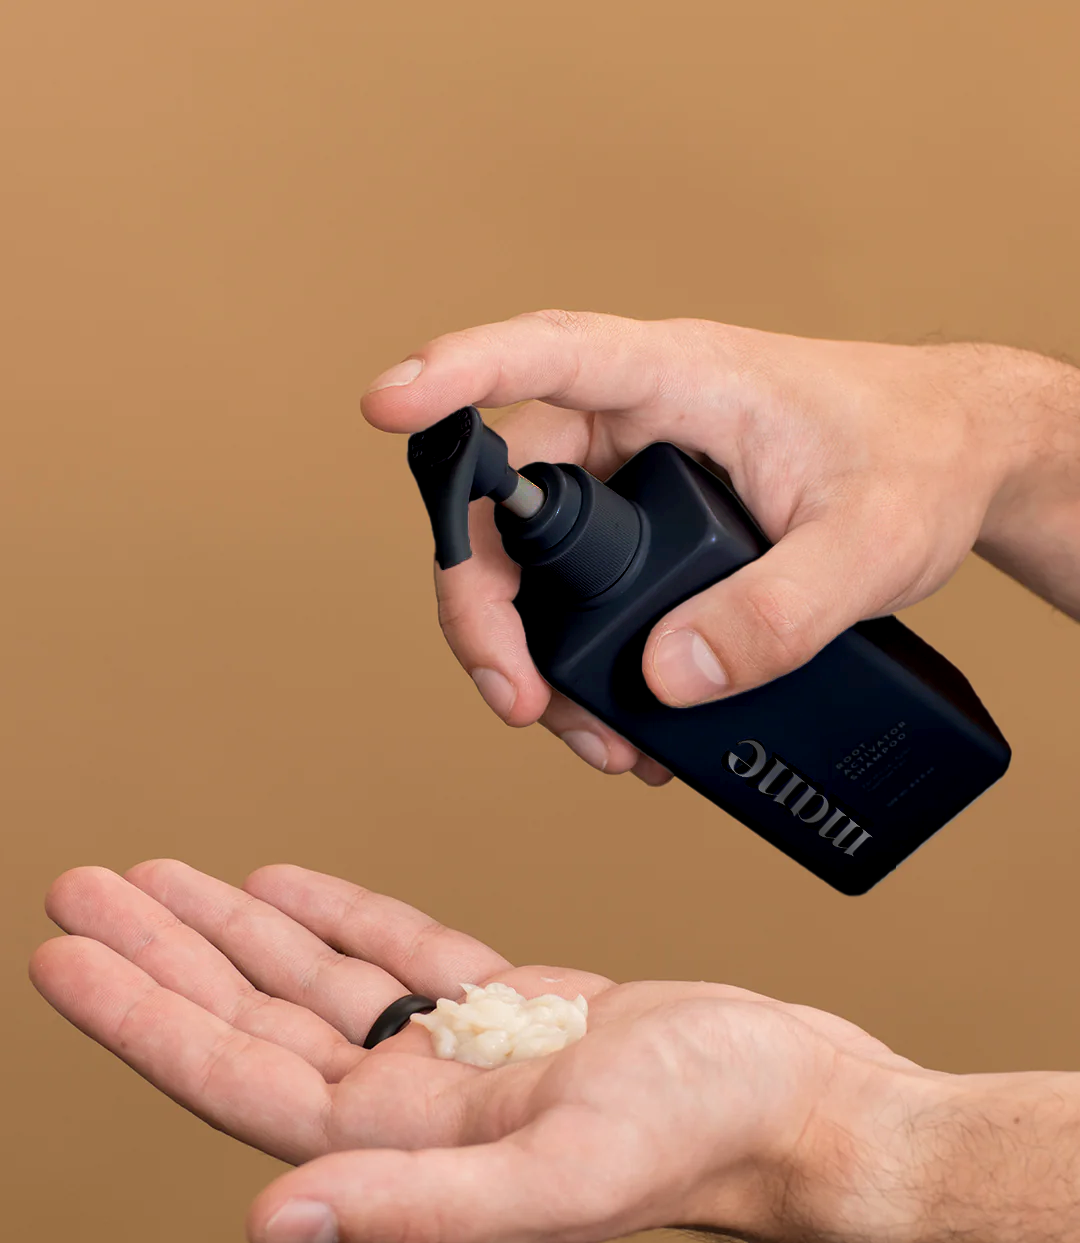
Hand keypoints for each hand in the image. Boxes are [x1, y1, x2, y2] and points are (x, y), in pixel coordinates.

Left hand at [31, 859, 926, 1242]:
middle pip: (258, 1019)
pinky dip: (338, 916)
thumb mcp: (564, 1172)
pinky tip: (286, 888)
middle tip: (81, 887)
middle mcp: (416, 1104)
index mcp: (408, 1143)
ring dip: (234, 929)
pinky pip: (400, 955)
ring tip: (159, 875)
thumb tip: (272, 1225)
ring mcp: (461, 1054)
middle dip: (165, 955)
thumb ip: (417, 1206)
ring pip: (319, 979)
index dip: (148, 1017)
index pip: (242, 1075)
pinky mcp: (512, 1009)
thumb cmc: (707, 1137)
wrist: (799, 1102)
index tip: (67, 952)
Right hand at [362, 313, 1079, 778]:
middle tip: (519, 701)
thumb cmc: (922, 461)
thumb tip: (665, 679)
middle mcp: (638, 424)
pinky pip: (584, 598)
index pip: (548, 356)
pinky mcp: (653, 539)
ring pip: (536, 567)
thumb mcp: (870, 544)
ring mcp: (638, 485)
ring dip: (539, 658)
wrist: (962, 464)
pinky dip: (586, 667)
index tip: (385, 406)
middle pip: (509, 502)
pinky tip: (626, 726)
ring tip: (598, 743)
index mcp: (679, 379)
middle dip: (489, 610)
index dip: (457, 375)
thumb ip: (776, 613)